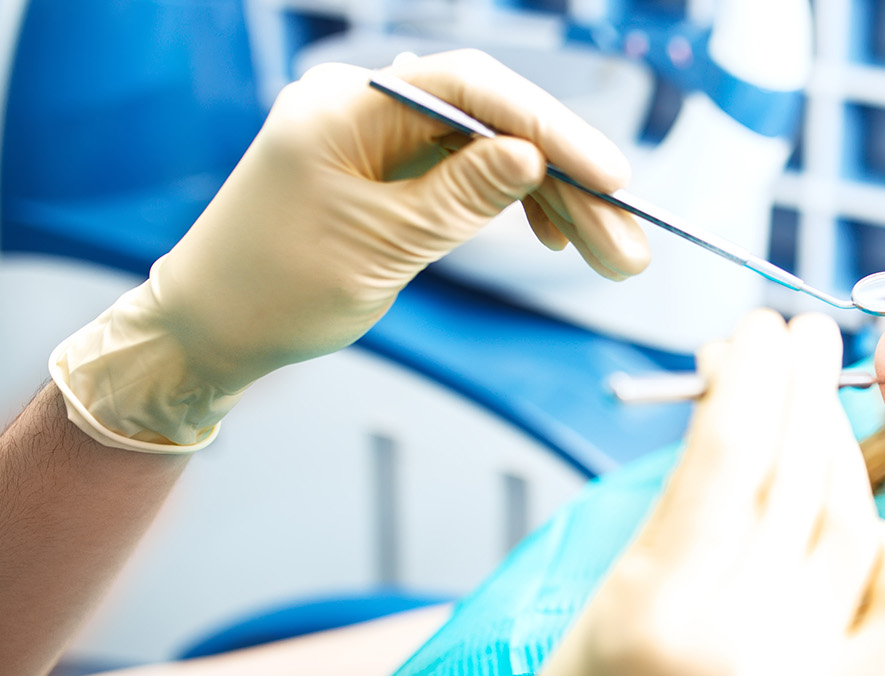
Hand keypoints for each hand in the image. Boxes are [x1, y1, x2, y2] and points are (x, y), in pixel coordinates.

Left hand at [48, 49, 647, 451]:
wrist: (210, 331)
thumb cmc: (274, 290)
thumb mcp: (379, 247)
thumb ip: (460, 196)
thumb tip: (532, 155)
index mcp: (344, 108)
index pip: (467, 88)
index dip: (546, 124)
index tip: (607, 174)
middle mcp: (364, 108)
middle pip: (492, 124)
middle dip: (568, 180)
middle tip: (628, 238)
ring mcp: (380, 138)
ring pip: (492, 154)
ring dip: (556, 202)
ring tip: (613, 255)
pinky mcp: (392, 171)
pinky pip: (470, 175)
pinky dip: (516, 205)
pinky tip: (559, 237)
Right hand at [524, 311, 884, 675]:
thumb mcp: (600, 611)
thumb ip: (675, 520)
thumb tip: (742, 414)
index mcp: (654, 612)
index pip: (726, 457)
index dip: (748, 380)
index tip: (755, 331)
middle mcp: (739, 641)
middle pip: (792, 476)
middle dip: (800, 389)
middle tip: (801, 330)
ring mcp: (806, 675)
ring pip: (849, 522)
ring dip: (837, 447)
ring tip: (818, 398)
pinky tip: (865, 511)